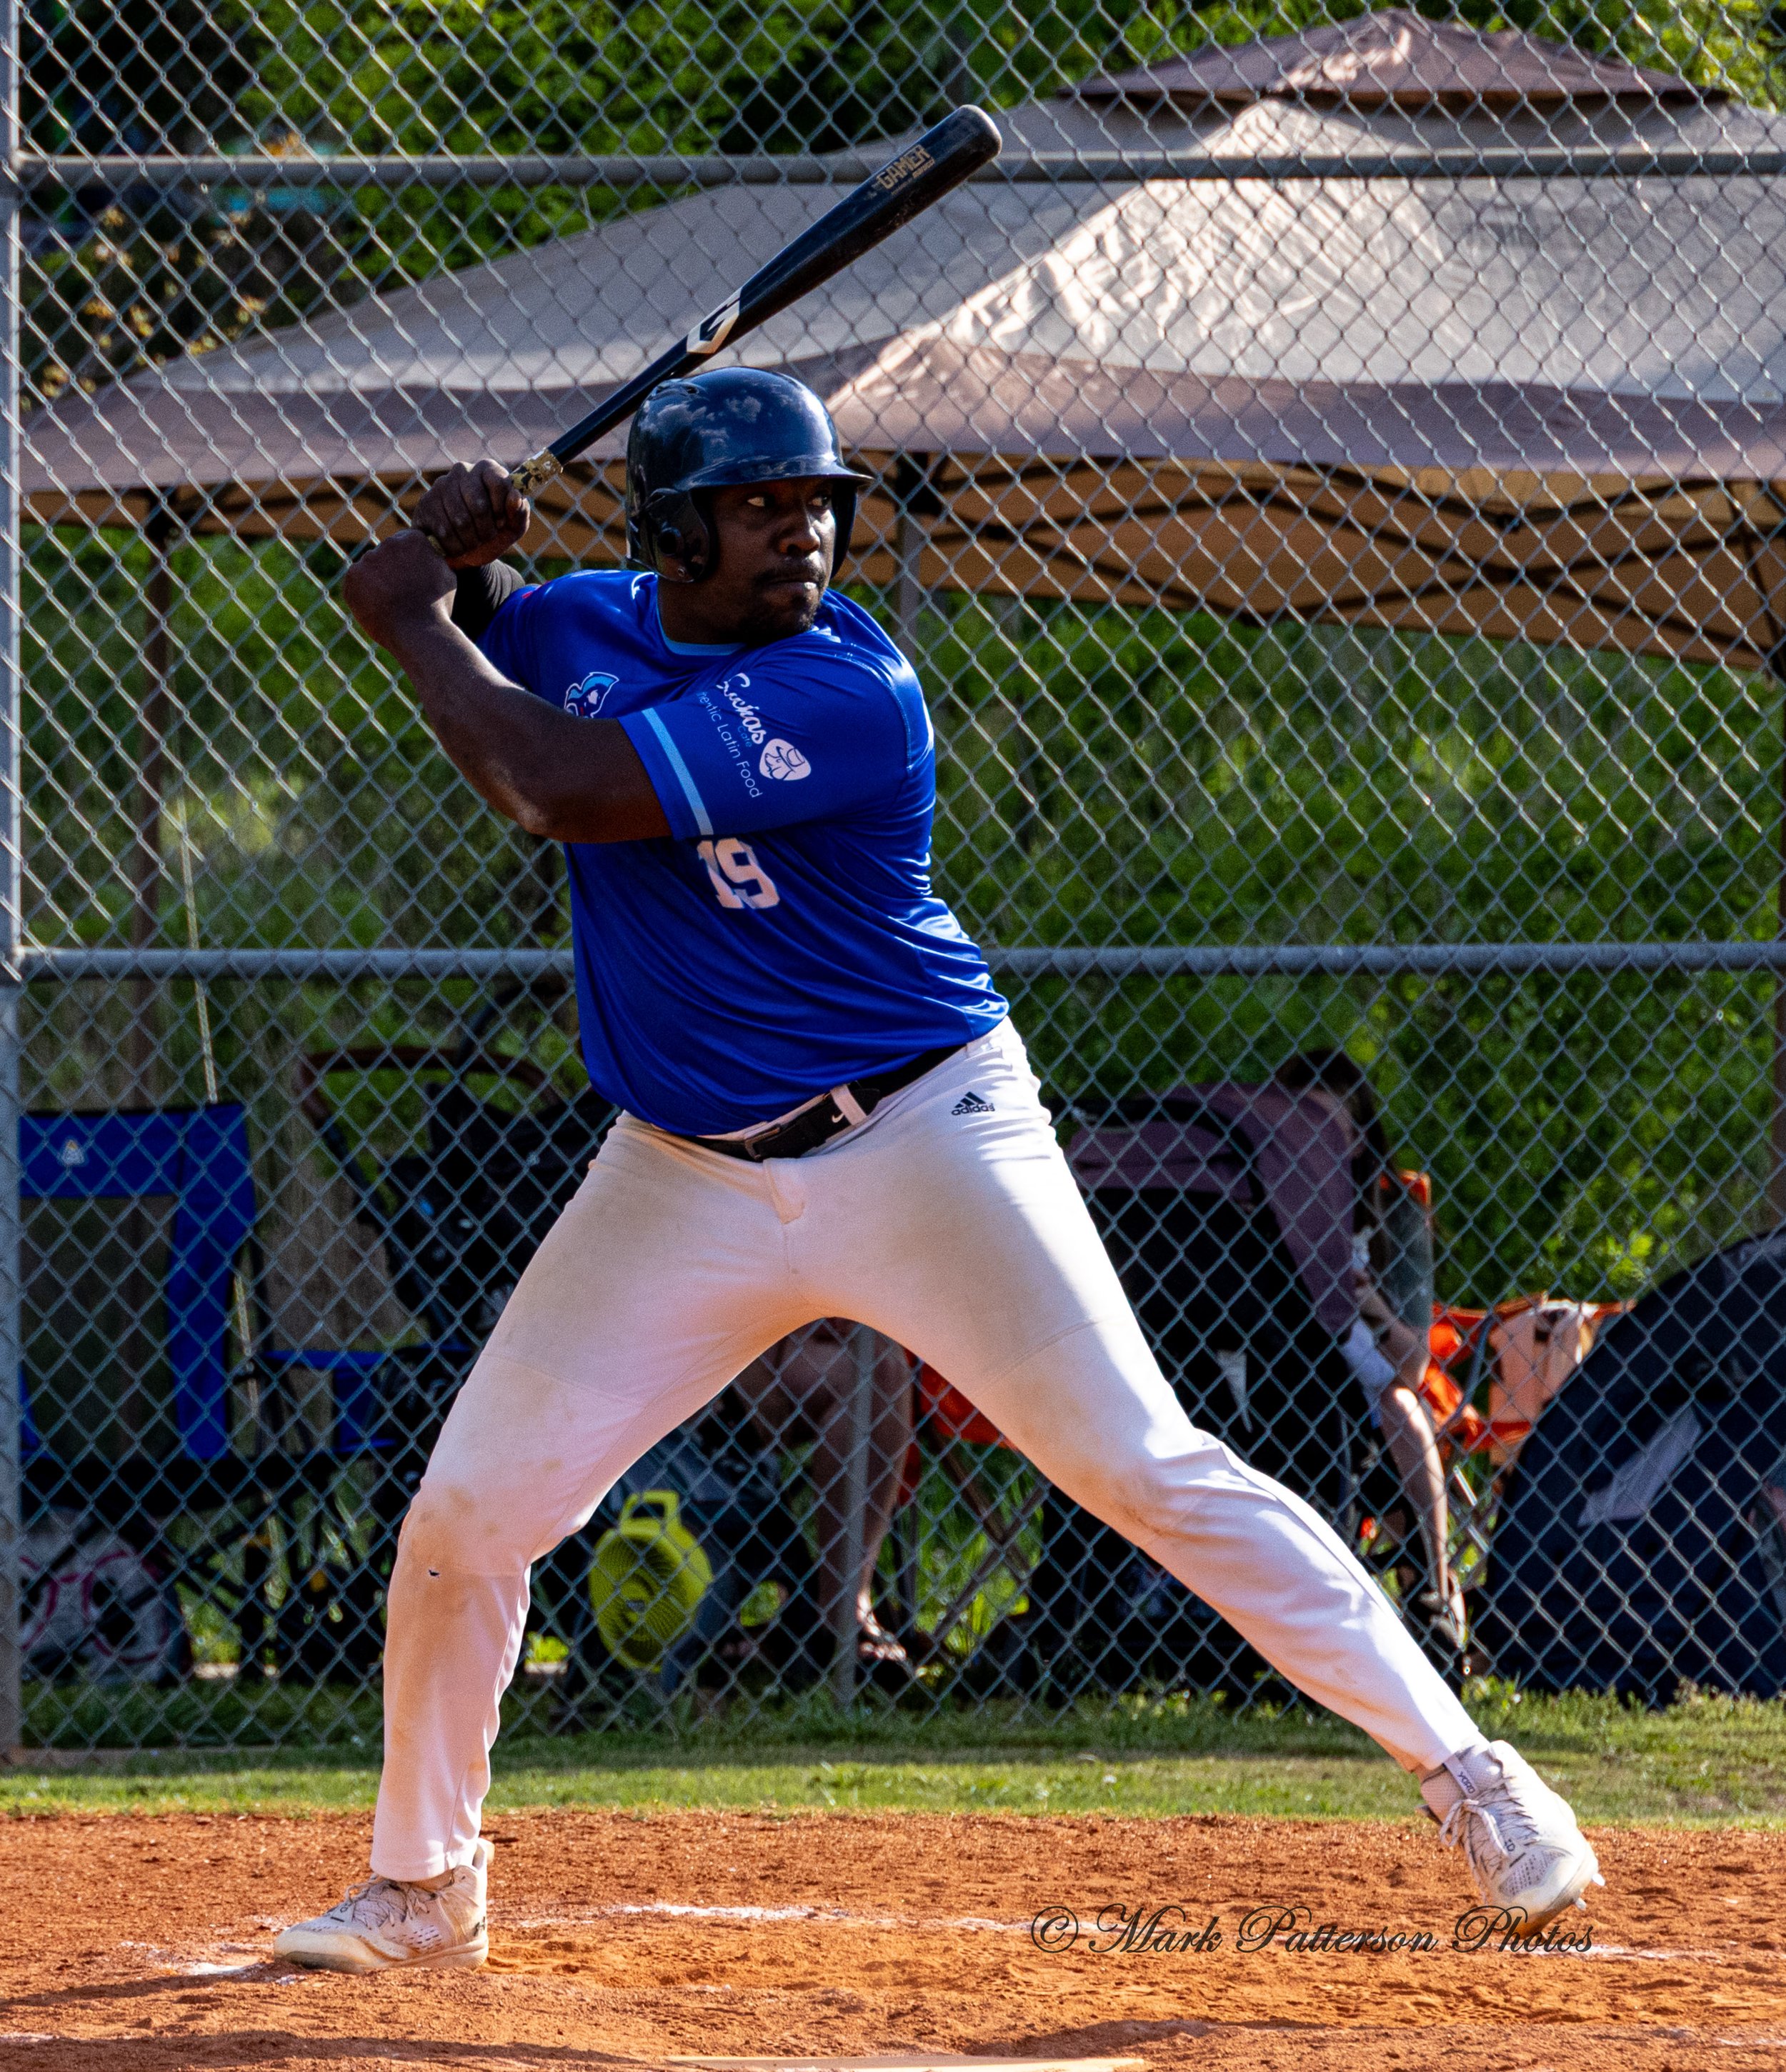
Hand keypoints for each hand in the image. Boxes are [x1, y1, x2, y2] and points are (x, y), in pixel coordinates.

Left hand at [342, 529, 456, 651]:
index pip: (406, 543)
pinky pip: (356, 583)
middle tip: (401, 594)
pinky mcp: (352, 577)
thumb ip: (432, 558)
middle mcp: (388, 543)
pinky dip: (363, 595)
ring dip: (376, 582)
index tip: (412, 579)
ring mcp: (367, 559)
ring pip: (370, 568)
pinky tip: (378, 608)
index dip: (409, 562)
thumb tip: (428, 552)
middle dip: (391, 570)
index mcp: (413, 539)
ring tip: (391, 604)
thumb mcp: (446, 576)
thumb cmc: (436, 608)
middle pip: (386, 554)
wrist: (417, 633)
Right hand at [413, 460, 530, 566]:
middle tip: (486, 537)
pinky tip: (458, 546)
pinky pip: (444, 530)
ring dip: (471, 541)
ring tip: (473, 543)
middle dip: (486, 530)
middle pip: (479, 505)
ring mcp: (441, 485)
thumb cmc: (493, 534)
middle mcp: (462, 470)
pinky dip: (456, 546)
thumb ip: (520, 512)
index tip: (501, 523)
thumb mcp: (513, 527)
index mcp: (487, 469)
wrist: (465, 552)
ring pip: (460, 521)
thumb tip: (515, 496)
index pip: (499, 483)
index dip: (502, 511)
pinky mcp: (426, 503)